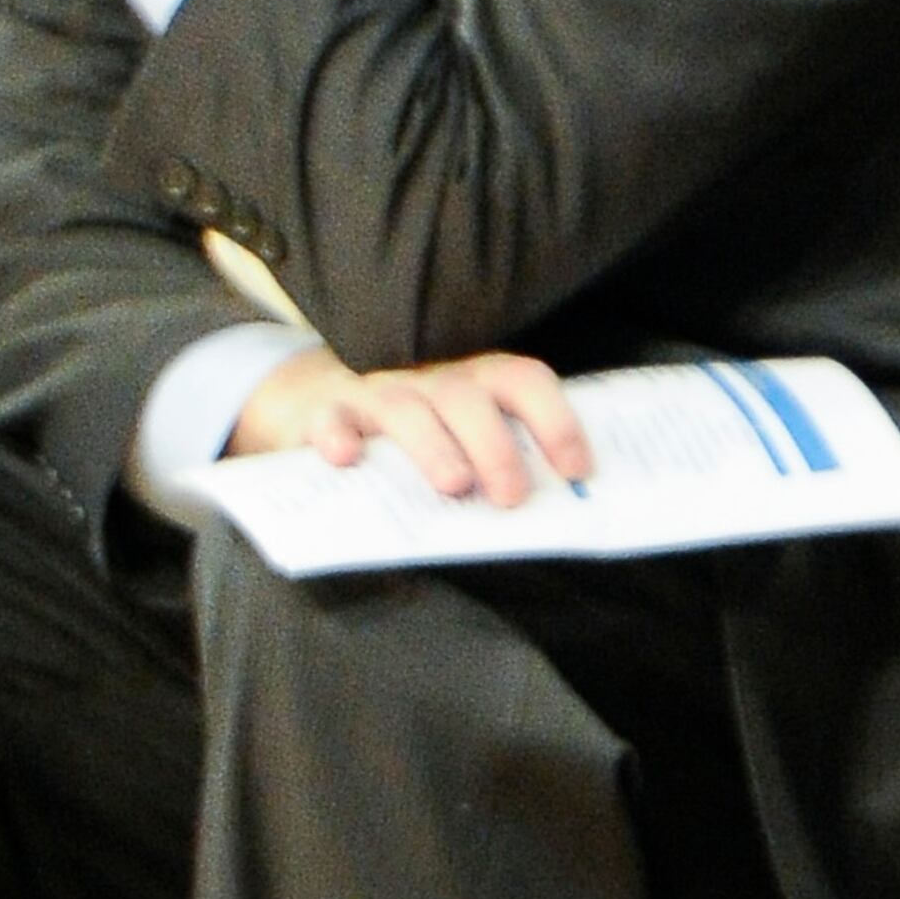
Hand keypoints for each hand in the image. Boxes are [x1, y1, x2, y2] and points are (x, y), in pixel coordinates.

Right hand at [229, 341, 589, 504]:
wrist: (324, 405)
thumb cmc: (420, 436)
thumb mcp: (465, 442)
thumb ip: (503, 466)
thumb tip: (559, 516)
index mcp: (479, 383)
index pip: (525, 382)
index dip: (556, 421)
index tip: (576, 471)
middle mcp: (432, 382)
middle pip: (468, 398)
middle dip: (495, 446)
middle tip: (511, 497)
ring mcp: (377, 394)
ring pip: (406, 407)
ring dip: (433, 446)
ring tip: (454, 486)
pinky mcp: (327, 413)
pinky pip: (331, 419)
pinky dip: (337, 436)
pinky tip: (347, 459)